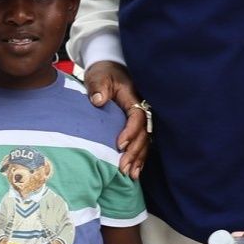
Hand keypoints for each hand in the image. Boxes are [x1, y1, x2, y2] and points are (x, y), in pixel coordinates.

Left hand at [84, 61, 149, 177]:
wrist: (109, 68)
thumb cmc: (103, 72)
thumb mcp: (98, 76)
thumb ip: (98, 88)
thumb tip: (98, 100)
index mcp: (133, 97)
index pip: (137, 117)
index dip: (130, 132)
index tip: (120, 144)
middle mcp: (141, 109)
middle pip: (143, 134)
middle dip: (134, 152)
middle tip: (123, 167)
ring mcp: (140, 118)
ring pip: (145, 141)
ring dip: (138, 158)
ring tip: (131, 175)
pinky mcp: (137, 125)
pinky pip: (142, 142)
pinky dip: (139, 157)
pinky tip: (135, 171)